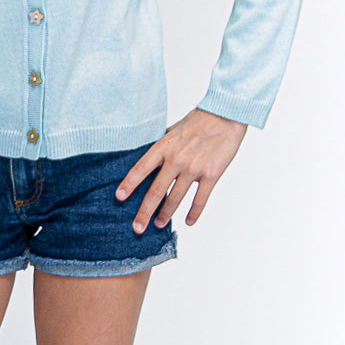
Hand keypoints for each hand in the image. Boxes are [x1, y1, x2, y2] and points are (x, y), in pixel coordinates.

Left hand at [114, 108, 247, 230]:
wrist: (225, 116)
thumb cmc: (198, 121)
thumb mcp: (173, 129)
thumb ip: (161, 143)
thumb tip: (147, 150)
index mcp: (164, 147)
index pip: (141, 169)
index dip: (129, 184)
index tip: (119, 198)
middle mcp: (176, 159)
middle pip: (156, 191)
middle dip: (145, 212)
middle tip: (137, 228)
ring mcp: (193, 168)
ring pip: (175, 198)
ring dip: (166, 214)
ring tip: (159, 225)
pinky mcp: (211, 175)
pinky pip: (200, 199)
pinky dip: (194, 213)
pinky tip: (188, 221)